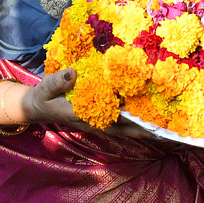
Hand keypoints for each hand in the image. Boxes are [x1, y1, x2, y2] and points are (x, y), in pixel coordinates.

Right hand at [16, 70, 154, 137]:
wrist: (35, 108)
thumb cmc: (42, 98)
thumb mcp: (44, 88)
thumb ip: (57, 82)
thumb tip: (72, 73)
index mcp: (83, 115)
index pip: (111, 118)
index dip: (130, 118)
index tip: (148, 118)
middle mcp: (93, 122)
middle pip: (124, 129)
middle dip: (144, 129)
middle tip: (168, 129)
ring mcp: (97, 123)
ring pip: (124, 128)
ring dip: (142, 128)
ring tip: (164, 126)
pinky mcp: (97, 119)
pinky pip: (119, 123)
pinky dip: (133, 123)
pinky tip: (146, 117)